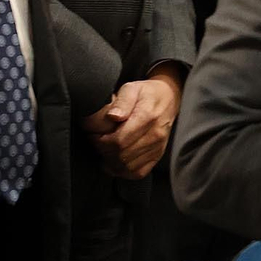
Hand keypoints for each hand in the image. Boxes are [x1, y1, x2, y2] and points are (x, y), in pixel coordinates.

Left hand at [80, 64, 182, 179]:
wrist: (167, 98)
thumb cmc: (146, 93)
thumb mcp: (131, 88)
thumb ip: (121, 101)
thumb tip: (113, 116)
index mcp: (147, 117)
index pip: (119, 140)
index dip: (101, 142)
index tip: (93, 135)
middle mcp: (154, 135)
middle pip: (122, 155)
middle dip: (103, 151)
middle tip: (96, 142)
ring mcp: (157, 148)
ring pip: (128, 167)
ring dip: (111, 162)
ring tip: (104, 150)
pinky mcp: (157, 155)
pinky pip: (138, 172)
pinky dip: (123, 171)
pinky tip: (115, 162)